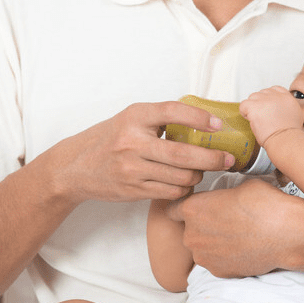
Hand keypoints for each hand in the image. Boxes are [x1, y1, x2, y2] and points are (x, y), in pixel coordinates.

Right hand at [46, 101, 235, 203]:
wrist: (76, 167)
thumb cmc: (108, 139)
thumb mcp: (129, 119)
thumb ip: (159, 118)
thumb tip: (202, 118)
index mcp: (134, 117)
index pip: (172, 112)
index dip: (200, 118)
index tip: (218, 124)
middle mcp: (132, 142)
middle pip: (183, 153)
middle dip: (212, 158)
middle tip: (227, 158)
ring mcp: (132, 168)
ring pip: (180, 176)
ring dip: (198, 175)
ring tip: (201, 170)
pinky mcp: (133, 189)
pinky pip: (171, 191)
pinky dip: (184, 187)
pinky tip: (184, 181)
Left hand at [166, 177, 303, 277]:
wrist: (288, 234)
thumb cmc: (266, 204)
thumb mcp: (240, 186)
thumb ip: (222, 194)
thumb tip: (224, 196)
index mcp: (192, 209)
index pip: (172, 209)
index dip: (184, 207)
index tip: (195, 207)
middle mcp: (192, 234)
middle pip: (188, 230)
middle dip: (201, 226)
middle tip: (224, 220)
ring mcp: (204, 256)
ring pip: (202, 248)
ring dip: (212, 243)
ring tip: (236, 235)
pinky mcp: (218, 272)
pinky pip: (215, 262)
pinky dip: (225, 257)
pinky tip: (242, 248)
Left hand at [239, 86, 302, 144]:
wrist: (285, 140)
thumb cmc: (288, 134)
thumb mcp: (295, 116)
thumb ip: (286, 107)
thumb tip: (278, 109)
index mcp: (286, 97)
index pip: (274, 89)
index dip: (268, 99)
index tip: (267, 108)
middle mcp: (276, 96)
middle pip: (262, 93)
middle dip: (260, 104)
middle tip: (263, 117)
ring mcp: (264, 99)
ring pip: (252, 97)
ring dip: (252, 108)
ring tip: (258, 119)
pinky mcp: (254, 106)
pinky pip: (243, 105)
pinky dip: (244, 112)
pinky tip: (251, 120)